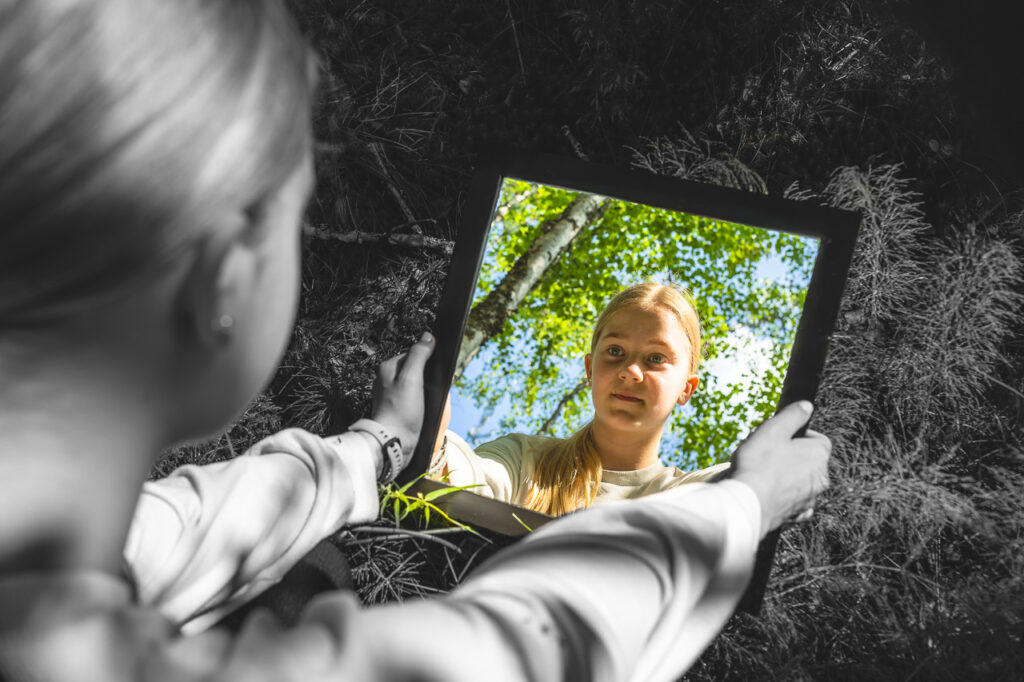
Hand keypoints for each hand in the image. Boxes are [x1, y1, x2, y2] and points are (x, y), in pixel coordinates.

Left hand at [370, 332, 434, 470]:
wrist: (393, 443)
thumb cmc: (401, 411)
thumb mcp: (411, 378)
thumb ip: (419, 355)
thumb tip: (428, 336)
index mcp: (387, 368)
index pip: (413, 354)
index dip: (428, 362)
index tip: (436, 375)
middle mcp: (386, 379)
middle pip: (416, 371)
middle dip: (429, 381)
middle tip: (432, 394)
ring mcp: (390, 395)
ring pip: (417, 386)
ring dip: (427, 393)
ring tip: (429, 405)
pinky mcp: (396, 409)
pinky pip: (414, 400)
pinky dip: (422, 404)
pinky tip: (424, 413)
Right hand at [729, 401, 830, 536]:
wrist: (748, 503)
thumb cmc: (759, 464)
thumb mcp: (774, 429)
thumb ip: (793, 415)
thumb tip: (807, 406)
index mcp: (819, 454)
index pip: (817, 438)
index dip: (796, 435)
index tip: (777, 437)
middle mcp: (821, 477)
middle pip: (808, 459)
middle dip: (790, 455)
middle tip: (765, 453)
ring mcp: (810, 497)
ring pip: (801, 480)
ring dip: (786, 475)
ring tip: (760, 472)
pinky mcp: (798, 514)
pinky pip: (795, 500)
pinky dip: (785, 495)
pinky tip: (769, 491)